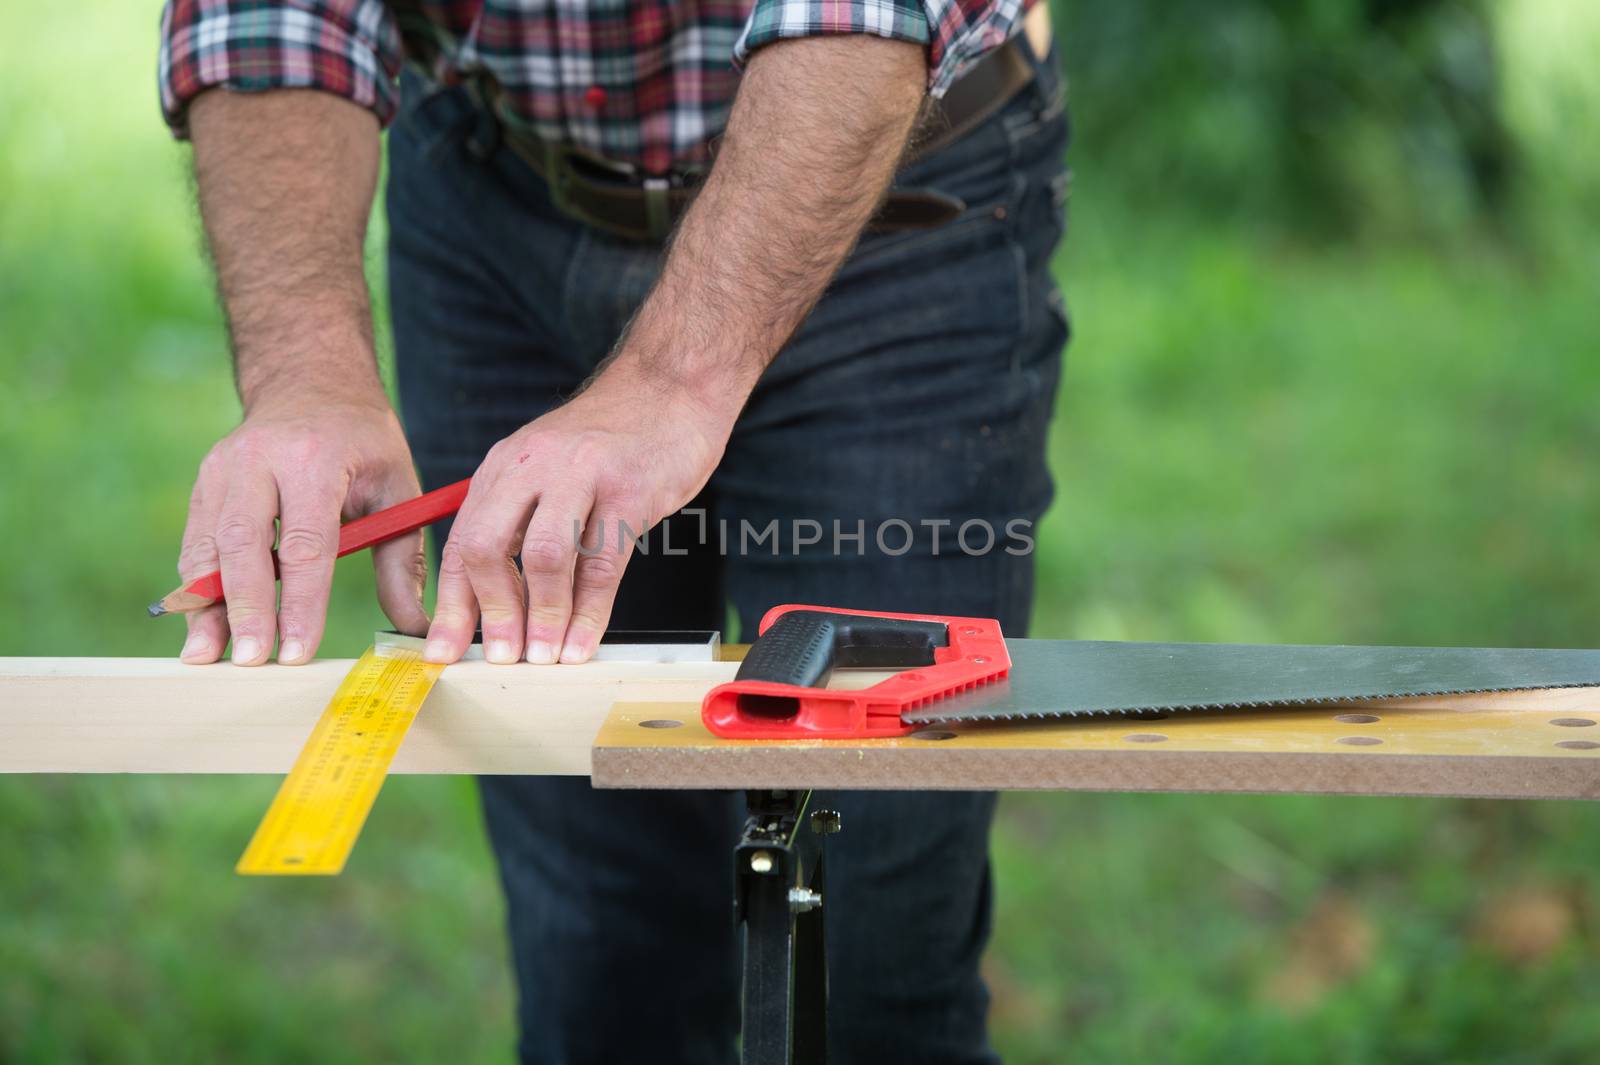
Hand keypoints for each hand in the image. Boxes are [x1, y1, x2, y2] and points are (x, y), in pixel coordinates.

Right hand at [177, 392, 429, 665]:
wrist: (311, 382)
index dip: (298, 602)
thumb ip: (403, 559)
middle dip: (245, 609)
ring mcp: (223, 468)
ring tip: (206, 657)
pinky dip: (197, 586)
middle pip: (245, 545)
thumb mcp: (398, 487)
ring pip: (209, 546)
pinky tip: (201, 627)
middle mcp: (259, 460)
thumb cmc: (363, 441)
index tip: (296, 651)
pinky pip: (197, 541)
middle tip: (249, 661)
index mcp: (315, 459)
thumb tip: (414, 627)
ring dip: (206, 606)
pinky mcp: (204, 482)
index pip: (305, 543)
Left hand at [424, 365, 731, 664]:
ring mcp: (581, 475)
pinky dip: (590, 611)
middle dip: (492, 613)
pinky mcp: (629, 489)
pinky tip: (583, 641)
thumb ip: (523, 520)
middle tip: (500, 658)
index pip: (463, 542)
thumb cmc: (614, 441)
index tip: (443, 651)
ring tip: (543, 658)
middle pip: (490, 548)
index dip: (452, 604)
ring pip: (545, 558)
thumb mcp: (550, 468)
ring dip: (541, 618)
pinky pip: (603, 563)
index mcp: (504, 467)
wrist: (672, 386)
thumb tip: (501, 601)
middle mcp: (532, 466)